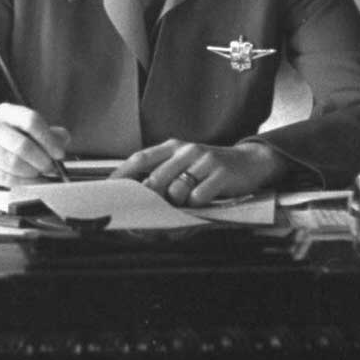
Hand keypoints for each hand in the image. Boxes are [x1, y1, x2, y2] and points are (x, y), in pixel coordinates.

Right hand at [0, 103, 69, 188]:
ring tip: (41, 175)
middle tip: (51, 168)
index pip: (30, 120)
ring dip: (32, 172)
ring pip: (12, 162)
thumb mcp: (30, 131)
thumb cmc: (11, 139)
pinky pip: (4, 177)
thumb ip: (50, 133)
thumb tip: (63, 140)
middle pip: (22, 144)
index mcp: (5, 111)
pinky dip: (22, 182)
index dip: (48, 139)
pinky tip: (32, 182)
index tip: (59, 154)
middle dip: (41, 159)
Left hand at [112, 139, 288, 206]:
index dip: (122, 175)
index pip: (140, 158)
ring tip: (187, 202)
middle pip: (155, 179)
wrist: (251, 162)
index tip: (109, 190)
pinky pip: (199, 197)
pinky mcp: (221, 173)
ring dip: (176, 204)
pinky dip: (197, 205)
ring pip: (176, 191)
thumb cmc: (212, 168)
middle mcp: (186, 150)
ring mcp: (204, 161)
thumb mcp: (187, 164)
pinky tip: (205, 200)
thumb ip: (164, 174)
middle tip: (147, 212)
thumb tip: (138, 197)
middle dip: (148, 199)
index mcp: (173, 147)